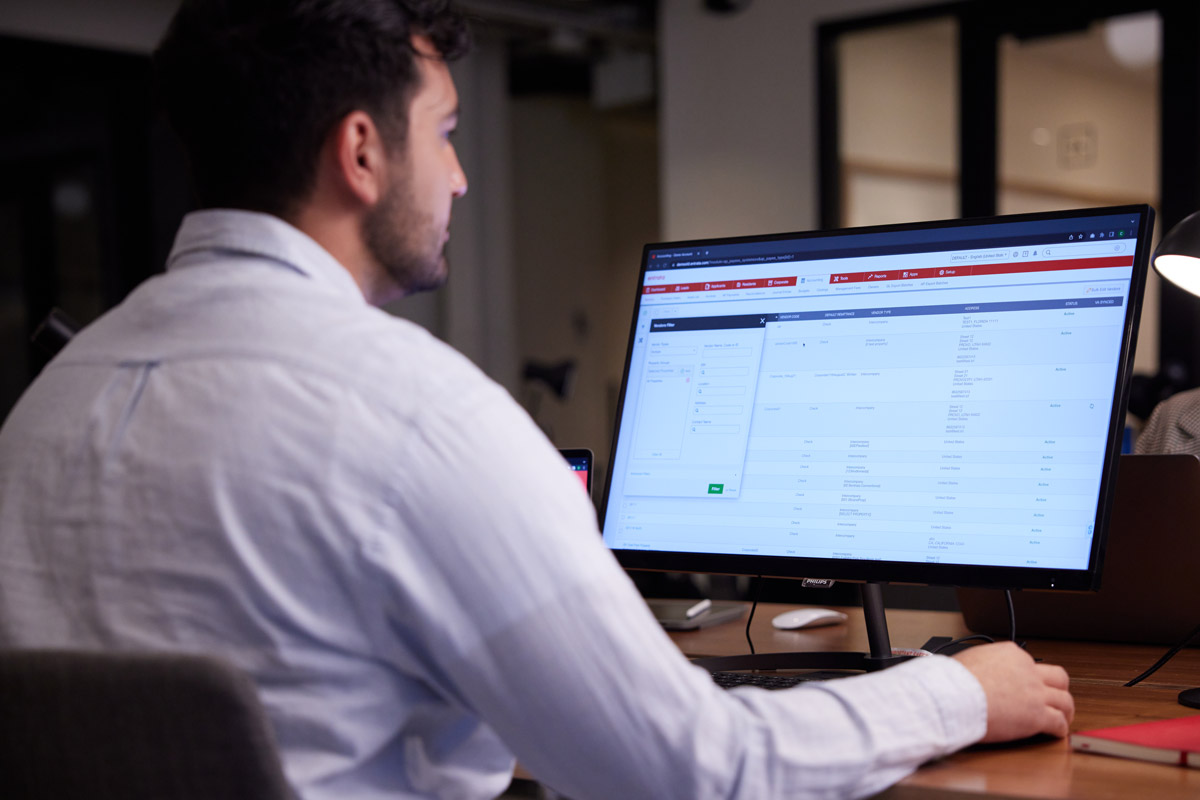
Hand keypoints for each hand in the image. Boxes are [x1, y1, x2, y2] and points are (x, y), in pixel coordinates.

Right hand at [952, 641, 1073, 742]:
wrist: (954, 694)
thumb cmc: (953, 680)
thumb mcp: (969, 660)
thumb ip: (982, 664)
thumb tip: (975, 672)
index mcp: (1010, 654)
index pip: (1029, 663)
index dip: (1030, 677)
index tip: (1026, 686)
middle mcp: (1027, 670)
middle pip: (1058, 677)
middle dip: (1059, 688)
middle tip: (1054, 698)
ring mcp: (1035, 693)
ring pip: (1065, 700)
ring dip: (1065, 710)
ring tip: (1062, 718)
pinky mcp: (1037, 716)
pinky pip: (1059, 723)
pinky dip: (1059, 729)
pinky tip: (1054, 733)